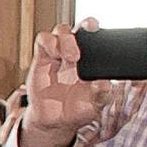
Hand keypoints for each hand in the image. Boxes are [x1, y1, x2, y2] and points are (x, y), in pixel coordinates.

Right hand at [16, 28, 100, 146]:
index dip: (99, 30)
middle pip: (79, 27)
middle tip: (89, 32)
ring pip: (61, 30)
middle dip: (85, 25)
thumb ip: (101, 94)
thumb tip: (104, 84)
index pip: (96, 38)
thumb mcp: (94, 105)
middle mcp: (75, 53)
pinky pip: (43, 40)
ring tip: (71, 56)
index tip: (101, 30)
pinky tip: (55, 55)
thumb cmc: (75, 110)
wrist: (53, 121)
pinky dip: (49, 42)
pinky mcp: (41, 58)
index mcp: (91, 61)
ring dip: (67, 38)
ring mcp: (58, 55)